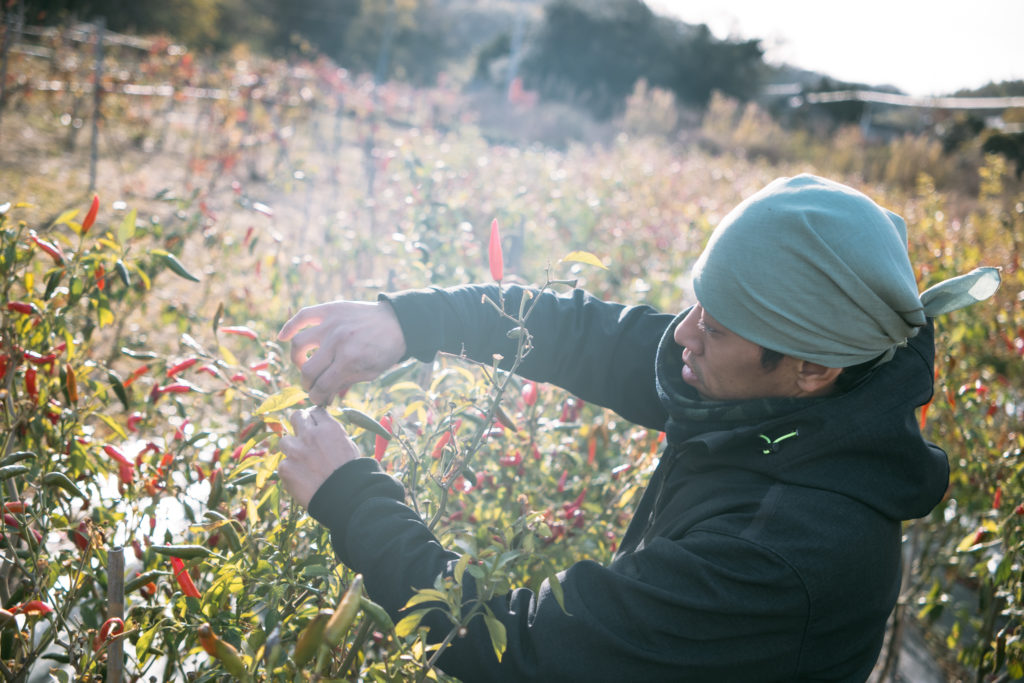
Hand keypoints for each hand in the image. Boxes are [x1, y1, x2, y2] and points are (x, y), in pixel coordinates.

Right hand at [278, 300, 406, 405]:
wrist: (398, 323)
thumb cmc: (385, 351)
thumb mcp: (369, 373)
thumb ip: (344, 384)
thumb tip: (324, 397)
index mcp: (349, 360)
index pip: (322, 386)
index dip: (317, 397)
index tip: (317, 399)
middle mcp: (337, 342)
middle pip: (308, 370)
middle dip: (308, 384)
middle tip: (312, 385)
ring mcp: (331, 324)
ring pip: (299, 344)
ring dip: (297, 359)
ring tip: (305, 363)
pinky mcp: (330, 309)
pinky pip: (302, 316)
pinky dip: (289, 326)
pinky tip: (282, 337)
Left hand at [278, 407, 358, 507]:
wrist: (346, 498)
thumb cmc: (352, 474)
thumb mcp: (348, 446)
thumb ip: (332, 435)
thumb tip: (322, 429)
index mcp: (329, 428)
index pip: (315, 411)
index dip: (314, 418)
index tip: (314, 424)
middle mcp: (310, 435)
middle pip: (296, 416)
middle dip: (299, 424)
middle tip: (303, 436)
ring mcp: (295, 451)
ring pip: (285, 441)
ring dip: (292, 449)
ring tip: (303, 463)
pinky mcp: (286, 468)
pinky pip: (284, 465)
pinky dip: (291, 471)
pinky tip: (302, 480)